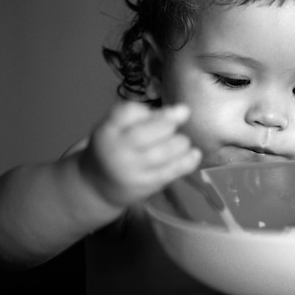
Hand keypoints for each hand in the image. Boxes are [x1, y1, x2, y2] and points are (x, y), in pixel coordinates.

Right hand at [79, 101, 201, 207]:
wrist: (99, 185)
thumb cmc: (115, 148)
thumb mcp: (116, 128)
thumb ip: (139, 116)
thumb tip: (178, 112)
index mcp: (107, 131)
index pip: (126, 113)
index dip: (152, 110)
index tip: (176, 108)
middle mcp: (116, 150)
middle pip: (144, 133)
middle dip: (168, 124)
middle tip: (181, 121)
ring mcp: (131, 170)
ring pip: (160, 154)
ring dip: (180, 143)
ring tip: (183, 140)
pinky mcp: (145, 185)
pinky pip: (169, 172)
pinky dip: (186, 161)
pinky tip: (195, 153)